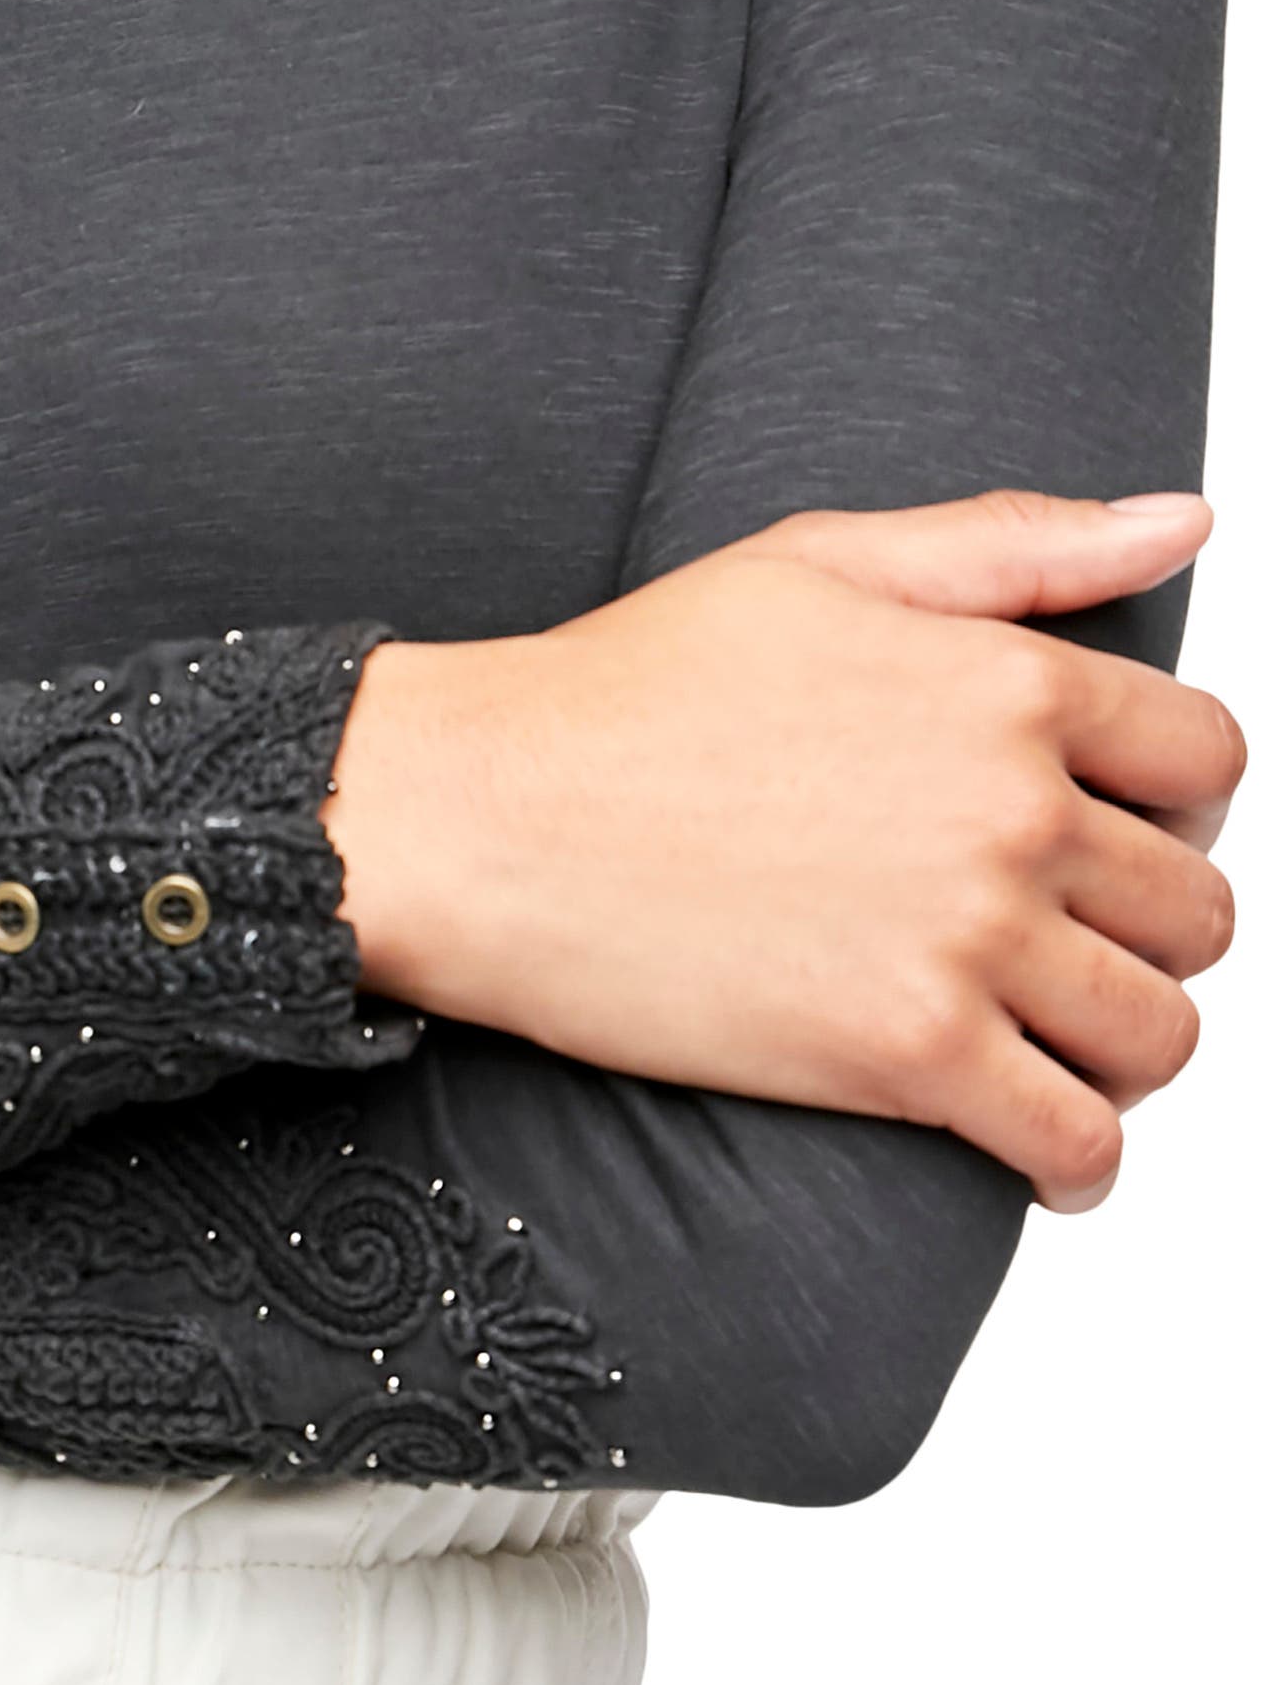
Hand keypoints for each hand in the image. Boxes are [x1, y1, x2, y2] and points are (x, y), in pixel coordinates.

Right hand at [327, 489, 1243, 1210]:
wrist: (481, 814)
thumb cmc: (622, 690)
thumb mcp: (820, 563)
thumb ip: (1014, 544)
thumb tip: (1181, 521)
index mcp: (1008, 681)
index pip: (1205, 758)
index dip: (1176, 806)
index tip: (1115, 837)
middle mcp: (1014, 808)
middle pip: (1196, 907)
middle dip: (1150, 936)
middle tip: (1070, 951)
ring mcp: (969, 935)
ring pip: (1160, 1031)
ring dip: (1127, 1053)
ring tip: (1060, 1051)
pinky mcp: (908, 1052)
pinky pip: (1077, 1140)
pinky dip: (1080, 1162)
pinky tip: (1038, 1149)